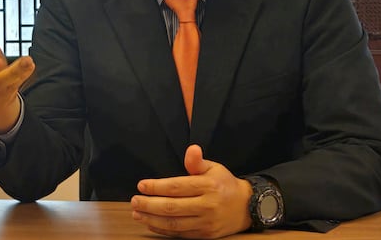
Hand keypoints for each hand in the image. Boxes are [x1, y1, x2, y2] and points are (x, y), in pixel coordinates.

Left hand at [131, 144, 252, 238]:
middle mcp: (207, 206)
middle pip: (172, 207)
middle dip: (149, 204)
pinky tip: (151, 223)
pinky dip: (162, 230)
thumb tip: (191, 149)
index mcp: (208, 186)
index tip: (141, 185)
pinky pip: (180, 234)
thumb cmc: (225, 184)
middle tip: (134, 201)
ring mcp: (206, 223)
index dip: (157, 186)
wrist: (246, 207)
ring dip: (152, 219)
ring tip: (137, 214)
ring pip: (173, 224)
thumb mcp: (214, 168)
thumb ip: (197, 162)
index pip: (177, 187)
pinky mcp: (205, 235)